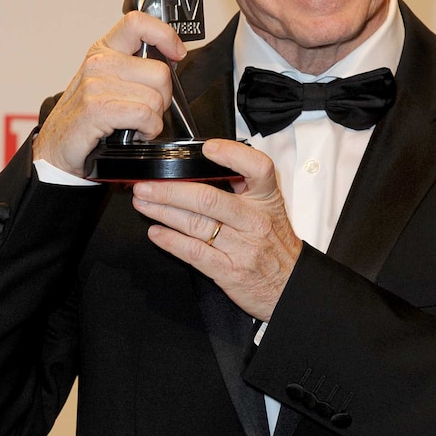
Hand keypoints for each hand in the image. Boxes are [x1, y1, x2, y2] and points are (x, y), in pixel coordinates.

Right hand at [32, 12, 186, 176]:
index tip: (177, 53)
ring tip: (137, 124)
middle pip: (160, 72)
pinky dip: (148, 130)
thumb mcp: (108, 82)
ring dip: (154, 119)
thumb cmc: (87, 117)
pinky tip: (136, 133)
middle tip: (148, 110)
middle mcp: (98, 63)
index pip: (137, 23)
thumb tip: (172, 59)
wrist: (58, 147)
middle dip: (164, 98)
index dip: (165, 35)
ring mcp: (95, 85)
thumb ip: (135, 67)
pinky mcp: (96, 109)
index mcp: (103, 50)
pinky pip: (144, 115)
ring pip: (155, 98)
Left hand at [131, 139, 301, 321]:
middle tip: (146, 185)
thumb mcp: (271, 209)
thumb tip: (202, 168)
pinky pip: (195, 253)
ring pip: (196, 224)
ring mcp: (242, 247)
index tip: (207, 148)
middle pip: (209, 199)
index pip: (257, 168)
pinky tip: (156, 233)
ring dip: (163, 212)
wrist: (291, 287)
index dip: (232, 154)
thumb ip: (244, 188)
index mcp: (267, 200)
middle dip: (170, 190)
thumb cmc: (275, 246)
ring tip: (143, 203)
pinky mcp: (230, 271)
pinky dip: (171, 242)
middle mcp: (255, 221)